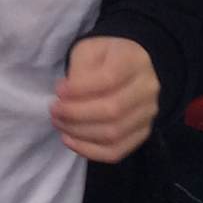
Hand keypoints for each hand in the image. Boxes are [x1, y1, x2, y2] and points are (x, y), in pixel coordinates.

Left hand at [53, 37, 158, 162]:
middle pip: (113, 110)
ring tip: (59, 123)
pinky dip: (89, 151)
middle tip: (54, 111)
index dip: (80, 89)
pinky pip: (116, 151)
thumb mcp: (88, 51)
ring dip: (79, 133)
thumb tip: (67, 97)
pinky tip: (70, 140)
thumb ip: (79, 70)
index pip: (109, 79)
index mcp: (135, 61)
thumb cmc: (104, 58)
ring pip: (113, 134)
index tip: (58, 90)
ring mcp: (148, 114)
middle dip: (76, 114)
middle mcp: (147, 89)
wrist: (127, 68)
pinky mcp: (142, 133)